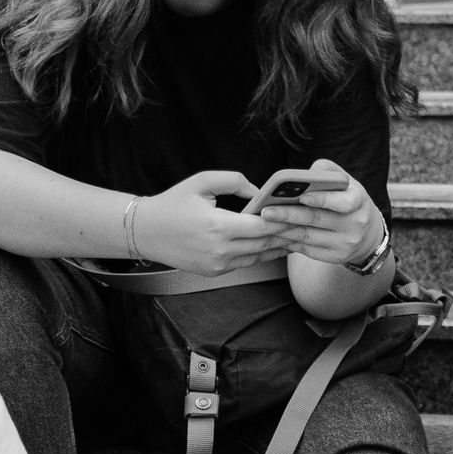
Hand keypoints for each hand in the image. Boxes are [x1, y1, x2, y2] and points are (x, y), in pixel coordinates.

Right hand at [134, 171, 289, 274]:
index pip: (263, 227)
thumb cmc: (173, 203)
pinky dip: (260, 254)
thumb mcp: (202, 182)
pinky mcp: (215, 272)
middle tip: (306, 224)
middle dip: (286, 234)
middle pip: (265, 244)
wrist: (145, 231)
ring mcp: (218, 265)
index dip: (284, 221)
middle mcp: (220, 250)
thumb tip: (258, 191)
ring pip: (258, 257)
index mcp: (218, 226)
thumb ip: (234, 181)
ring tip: (296, 235)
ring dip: (278, 247)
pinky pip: (245, 263)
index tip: (299, 212)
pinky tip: (273, 245)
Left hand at [262, 160, 381, 268]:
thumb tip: (307, 173)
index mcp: (358, 200)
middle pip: (317, 219)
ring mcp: (345, 243)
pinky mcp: (336, 256)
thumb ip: (329, 172)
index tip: (302, 196)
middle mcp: (355, 223)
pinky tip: (275, 235)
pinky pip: (308, 250)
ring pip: (308, 236)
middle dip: (289, 215)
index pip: (343, 201)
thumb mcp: (347, 184)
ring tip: (265, 223)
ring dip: (283, 230)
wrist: (368, 235)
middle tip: (266, 212)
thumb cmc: (349, 202)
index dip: (322, 199)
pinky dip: (289, 242)